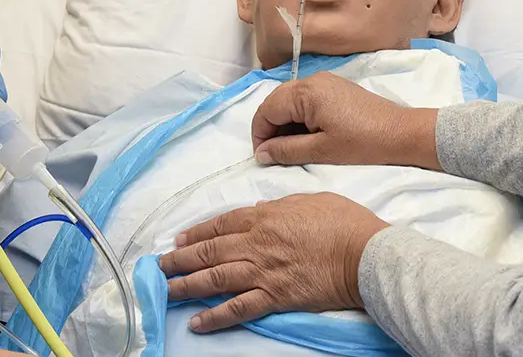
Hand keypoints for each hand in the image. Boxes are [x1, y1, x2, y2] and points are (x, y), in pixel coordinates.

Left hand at [157, 193, 388, 332]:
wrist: (363, 254)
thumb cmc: (344, 223)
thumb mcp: (310, 199)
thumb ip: (281, 204)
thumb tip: (260, 208)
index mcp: (264, 216)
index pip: (220, 224)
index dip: (196, 232)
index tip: (179, 240)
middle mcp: (256, 243)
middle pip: (209, 251)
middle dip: (180, 259)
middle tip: (159, 267)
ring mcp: (262, 271)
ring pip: (214, 279)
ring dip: (185, 285)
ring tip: (165, 291)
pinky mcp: (274, 297)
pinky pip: (237, 308)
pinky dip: (214, 317)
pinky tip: (196, 322)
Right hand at [252, 73, 438, 169]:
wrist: (400, 133)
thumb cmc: (362, 143)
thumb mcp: (321, 151)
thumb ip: (286, 151)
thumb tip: (261, 154)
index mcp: (306, 93)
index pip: (266, 110)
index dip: (260, 135)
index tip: (263, 157)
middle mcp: (312, 80)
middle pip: (276, 102)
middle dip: (270, 128)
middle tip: (275, 154)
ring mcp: (325, 81)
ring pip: (290, 101)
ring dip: (285, 123)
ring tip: (292, 148)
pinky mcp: (335, 88)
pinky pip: (305, 99)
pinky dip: (299, 117)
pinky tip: (308, 136)